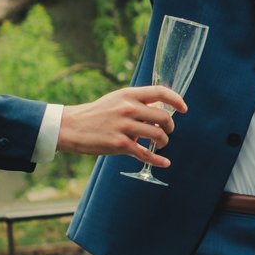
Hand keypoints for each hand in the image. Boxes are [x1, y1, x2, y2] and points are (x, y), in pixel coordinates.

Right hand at [57, 85, 185, 165]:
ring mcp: (124, 127)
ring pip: (158, 135)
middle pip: (163, 116)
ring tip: (161, 144)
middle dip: (170, 126)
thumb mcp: (116, 100)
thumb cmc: (95, 113)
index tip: (184, 108)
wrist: (71, 127)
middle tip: (168, 130)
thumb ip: (136, 102)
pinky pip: (146, 154)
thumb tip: (159, 106)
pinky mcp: (120, 144)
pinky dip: (158, 160)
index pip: (160, 92)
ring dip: (164, 141)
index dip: (176, 100)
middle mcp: (128, 108)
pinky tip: (165, 163)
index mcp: (128, 95)